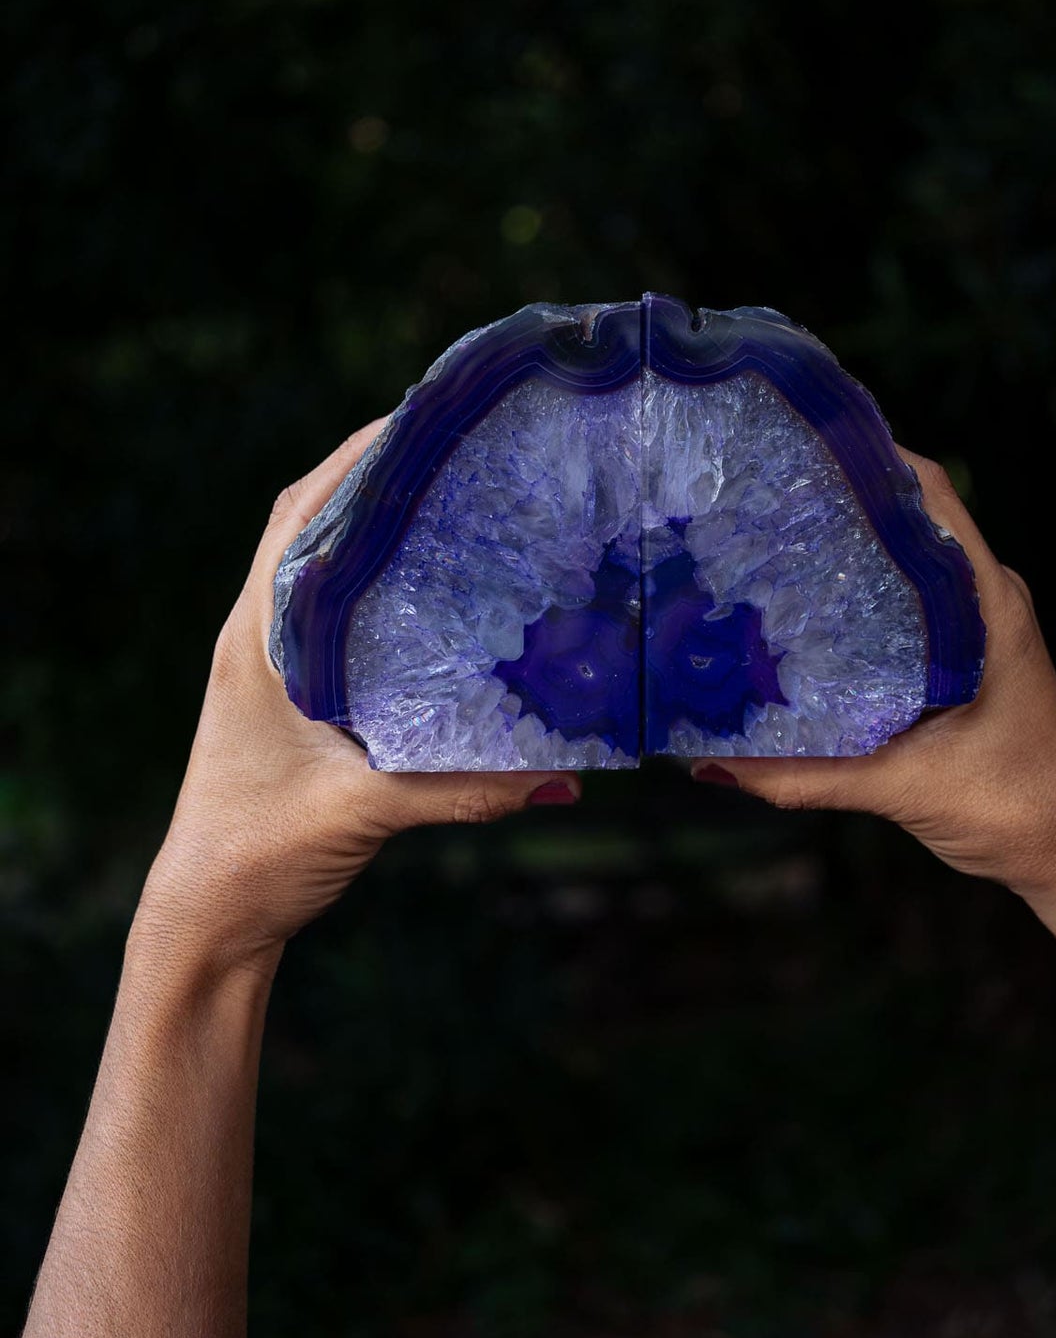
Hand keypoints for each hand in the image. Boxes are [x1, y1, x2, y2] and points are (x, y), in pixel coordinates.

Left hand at [137, 419, 579, 976]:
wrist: (208, 919)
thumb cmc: (259, 854)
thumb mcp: (366, 812)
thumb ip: (463, 789)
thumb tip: (565, 777)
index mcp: (256, 638)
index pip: (299, 516)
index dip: (354, 459)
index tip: (418, 417)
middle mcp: (257, 637)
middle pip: (312, 524)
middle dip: (376, 477)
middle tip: (455, 446)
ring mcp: (270, 664)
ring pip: (322, 567)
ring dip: (374, 526)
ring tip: (452, 495)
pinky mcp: (291, 697)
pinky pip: (335, 615)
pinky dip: (378, 584)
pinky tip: (434, 589)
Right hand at [692, 449, 1055, 902]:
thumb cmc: (1016, 810)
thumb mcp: (901, 787)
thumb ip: (804, 777)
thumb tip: (710, 765)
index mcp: (990, 603)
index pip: (932, 494)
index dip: (872, 458)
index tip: (803, 445)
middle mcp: (987, 601)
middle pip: (909, 522)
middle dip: (840, 504)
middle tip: (759, 499)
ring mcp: (979, 629)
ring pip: (905, 567)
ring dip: (848, 555)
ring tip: (766, 544)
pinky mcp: (965, 661)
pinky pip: (907, 609)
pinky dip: (860, 603)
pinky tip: (803, 618)